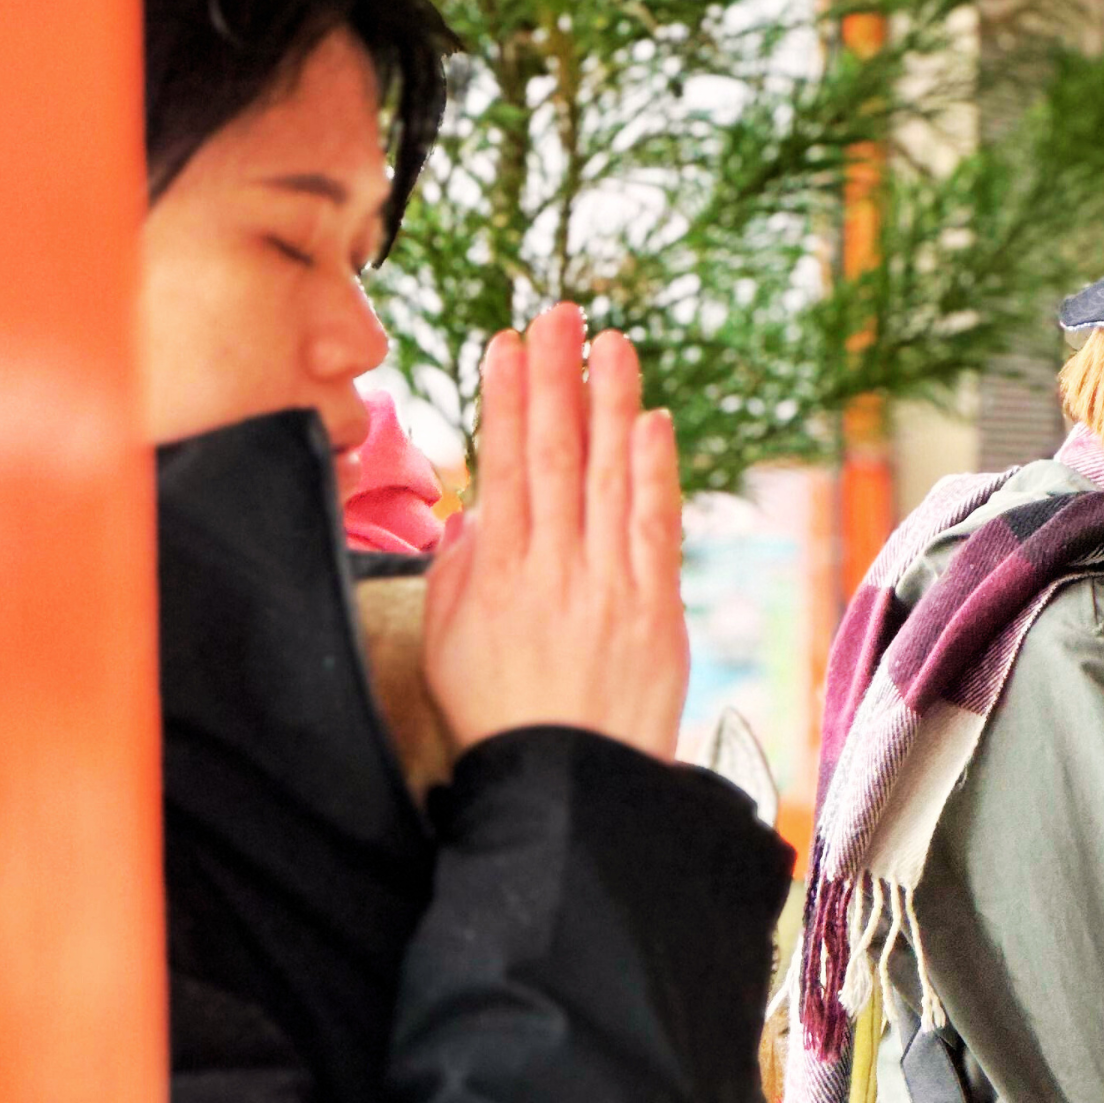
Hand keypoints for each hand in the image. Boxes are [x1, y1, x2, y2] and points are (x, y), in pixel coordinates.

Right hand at [422, 302, 689, 762]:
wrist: (570, 788)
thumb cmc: (502, 723)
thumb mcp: (447, 648)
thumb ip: (458, 574)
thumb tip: (479, 515)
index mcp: (496, 575)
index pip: (504, 467)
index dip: (506, 399)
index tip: (506, 344)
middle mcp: (554, 569)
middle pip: (555, 455)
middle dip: (555, 378)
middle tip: (559, 313)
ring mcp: (610, 586)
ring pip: (609, 477)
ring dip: (610, 404)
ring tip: (612, 344)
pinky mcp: (656, 609)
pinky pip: (655, 525)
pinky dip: (655, 471)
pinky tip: (652, 422)